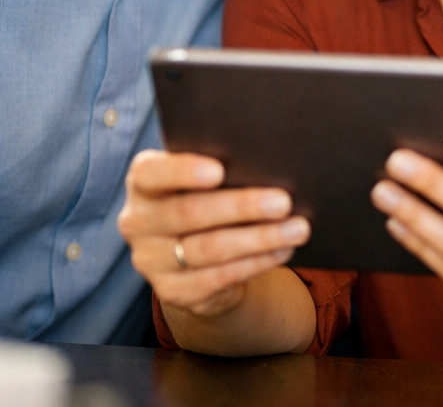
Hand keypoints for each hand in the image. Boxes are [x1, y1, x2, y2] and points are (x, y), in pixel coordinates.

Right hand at [117, 149, 310, 318]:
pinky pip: (218, 277)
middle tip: (284, 201)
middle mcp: (138, 221)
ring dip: (259, 238)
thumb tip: (270, 159)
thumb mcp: (204, 177)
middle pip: (189, 212)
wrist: (195, 251)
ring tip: (297, 228)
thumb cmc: (207, 194)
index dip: (183, 171)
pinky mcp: (172, 291)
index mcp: (143, 182)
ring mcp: (151, 260)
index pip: (152, 172)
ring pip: (208, 249)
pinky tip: (283, 250)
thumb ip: (223, 165)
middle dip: (242, 207)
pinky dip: (256, 262)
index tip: (220, 170)